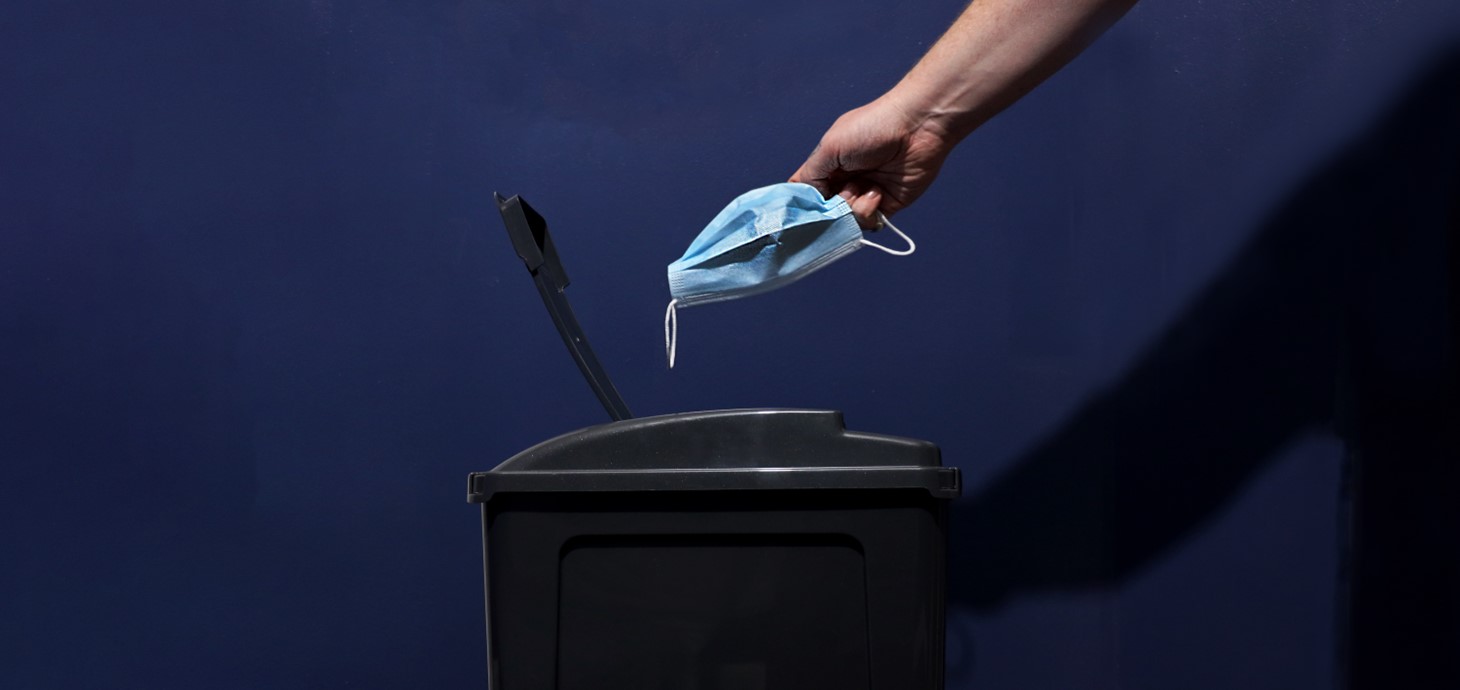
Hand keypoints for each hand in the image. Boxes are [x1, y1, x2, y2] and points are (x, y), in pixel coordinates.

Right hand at [790, 95, 954, 228]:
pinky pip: (868, 223)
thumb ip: (811, 176)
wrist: (917, 127)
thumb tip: (809, 201)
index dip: (803, 203)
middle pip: (825, 211)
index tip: (802, 211)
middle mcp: (845, 181)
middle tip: (838, 194)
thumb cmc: (872, 127)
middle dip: (828, 209)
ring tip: (860, 186)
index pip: (807, 190)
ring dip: (850, 207)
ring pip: (845, 220)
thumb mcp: (830, 147)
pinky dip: (868, 211)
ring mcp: (865, 194)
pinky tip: (877, 192)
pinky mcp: (886, 206)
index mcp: (829, 164)